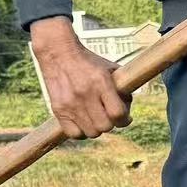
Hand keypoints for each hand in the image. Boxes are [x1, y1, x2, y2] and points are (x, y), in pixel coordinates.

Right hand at [30, 17, 131, 138]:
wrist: (58, 52)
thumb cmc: (89, 62)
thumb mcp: (111, 69)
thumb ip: (123, 89)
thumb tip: (127, 112)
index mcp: (101, 82)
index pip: (118, 114)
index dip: (125, 120)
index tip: (125, 118)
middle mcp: (85, 94)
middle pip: (105, 126)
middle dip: (111, 123)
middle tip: (109, 116)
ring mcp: (70, 103)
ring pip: (91, 132)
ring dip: (96, 128)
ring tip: (96, 118)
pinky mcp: (58, 109)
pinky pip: (74, 133)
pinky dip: (81, 132)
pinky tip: (84, 122)